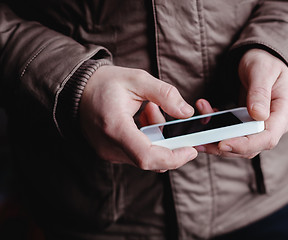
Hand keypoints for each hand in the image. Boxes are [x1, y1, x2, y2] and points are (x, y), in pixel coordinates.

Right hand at [79, 65, 197, 171]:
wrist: (78, 90)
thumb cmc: (105, 83)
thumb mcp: (137, 79)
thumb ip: (165, 94)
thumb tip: (186, 112)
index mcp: (115, 127)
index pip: (147, 156)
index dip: (173, 158)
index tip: (191, 151)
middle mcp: (109, 146)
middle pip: (150, 159)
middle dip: (166, 140)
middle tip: (157, 111)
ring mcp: (108, 152)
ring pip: (145, 156)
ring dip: (156, 138)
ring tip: (146, 110)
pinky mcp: (109, 153)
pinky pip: (136, 154)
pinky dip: (147, 140)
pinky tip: (140, 120)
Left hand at [196, 48, 287, 157]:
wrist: (261, 59)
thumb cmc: (265, 61)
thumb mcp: (262, 70)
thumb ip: (260, 92)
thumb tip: (258, 115)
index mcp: (284, 110)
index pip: (268, 138)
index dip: (245, 145)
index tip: (223, 144)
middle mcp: (275, 123)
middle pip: (252, 147)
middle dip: (225, 147)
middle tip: (201, 142)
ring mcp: (261, 126)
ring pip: (239, 144)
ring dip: (216, 140)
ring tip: (198, 131)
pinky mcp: (247, 125)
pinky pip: (232, 133)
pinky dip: (216, 129)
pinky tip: (206, 115)